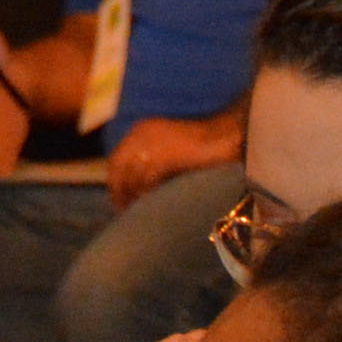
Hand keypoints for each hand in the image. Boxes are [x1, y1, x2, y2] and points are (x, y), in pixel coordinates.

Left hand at [107, 113, 240, 206]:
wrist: (225, 137)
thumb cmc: (204, 146)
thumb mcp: (170, 149)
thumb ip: (152, 161)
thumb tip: (138, 185)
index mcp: (142, 129)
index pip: (117, 158)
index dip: (116, 181)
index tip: (118, 199)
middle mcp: (142, 134)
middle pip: (119, 167)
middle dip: (119, 190)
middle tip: (123, 210)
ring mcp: (152, 144)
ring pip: (132, 176)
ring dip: (132, 196)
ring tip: (137, 212)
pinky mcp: (163, 157)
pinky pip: (147, 180)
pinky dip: (147, 194)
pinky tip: (151, 205)